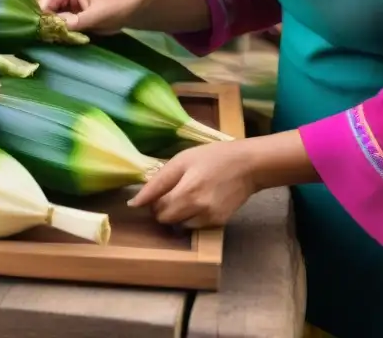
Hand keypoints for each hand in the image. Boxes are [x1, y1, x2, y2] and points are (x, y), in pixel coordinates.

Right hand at [38, 0, 143, 33]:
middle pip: (44, 14)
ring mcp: (65, 2)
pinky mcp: (71, 13)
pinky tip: (67, 41)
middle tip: (55, 43)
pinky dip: (63, 34)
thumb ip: (74, 22)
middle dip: (49, 29)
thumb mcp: (96, 15)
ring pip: (51, 21)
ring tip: (62, 43)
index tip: (47, 39)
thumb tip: (54, 28)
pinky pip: (60, 25)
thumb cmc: (117, 6)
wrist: (133, 7)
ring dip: (55, 33)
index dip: (42, 23)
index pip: (42, 6)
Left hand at [129, 141, 258, 228]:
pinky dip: (191, 217)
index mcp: (187, 191)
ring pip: (179, 225)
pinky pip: (195, 226)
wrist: (248, 166)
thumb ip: (157, 182)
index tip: (152, 195)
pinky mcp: (219, 223)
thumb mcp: (181, 161)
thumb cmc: (212, 157)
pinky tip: (199, 201)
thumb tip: (134, 203)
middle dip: (162, 209)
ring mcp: (210, 218)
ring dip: (176, 215)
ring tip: (185, 196)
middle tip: (170, 192)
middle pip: (166, 220)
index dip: (150, 202)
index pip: (156, 208)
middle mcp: (198, 209)